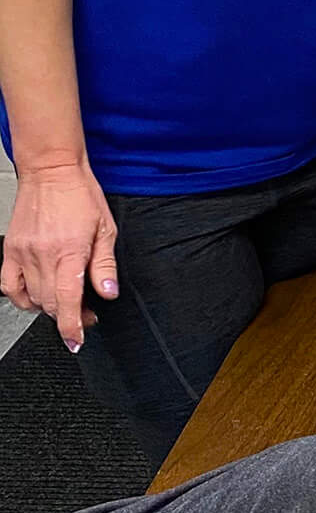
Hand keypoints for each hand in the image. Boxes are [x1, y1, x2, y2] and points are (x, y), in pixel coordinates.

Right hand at [1, 158, 116, 350]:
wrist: (52, 172)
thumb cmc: (81, 196)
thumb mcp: (106, 229)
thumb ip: (105, 265)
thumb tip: (108, 292)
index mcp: (68, 251)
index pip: (67, 300)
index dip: (72, 326)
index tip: (77, 340)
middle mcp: (41, 255)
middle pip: (51, 303)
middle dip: (70, 316)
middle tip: (87, 314)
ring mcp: (21, 254)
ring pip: (32, 297)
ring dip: (50, 307)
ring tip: (68, 302)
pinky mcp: (9, 250)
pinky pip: (8, 286)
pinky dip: (22, 298)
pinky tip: (37, 297)